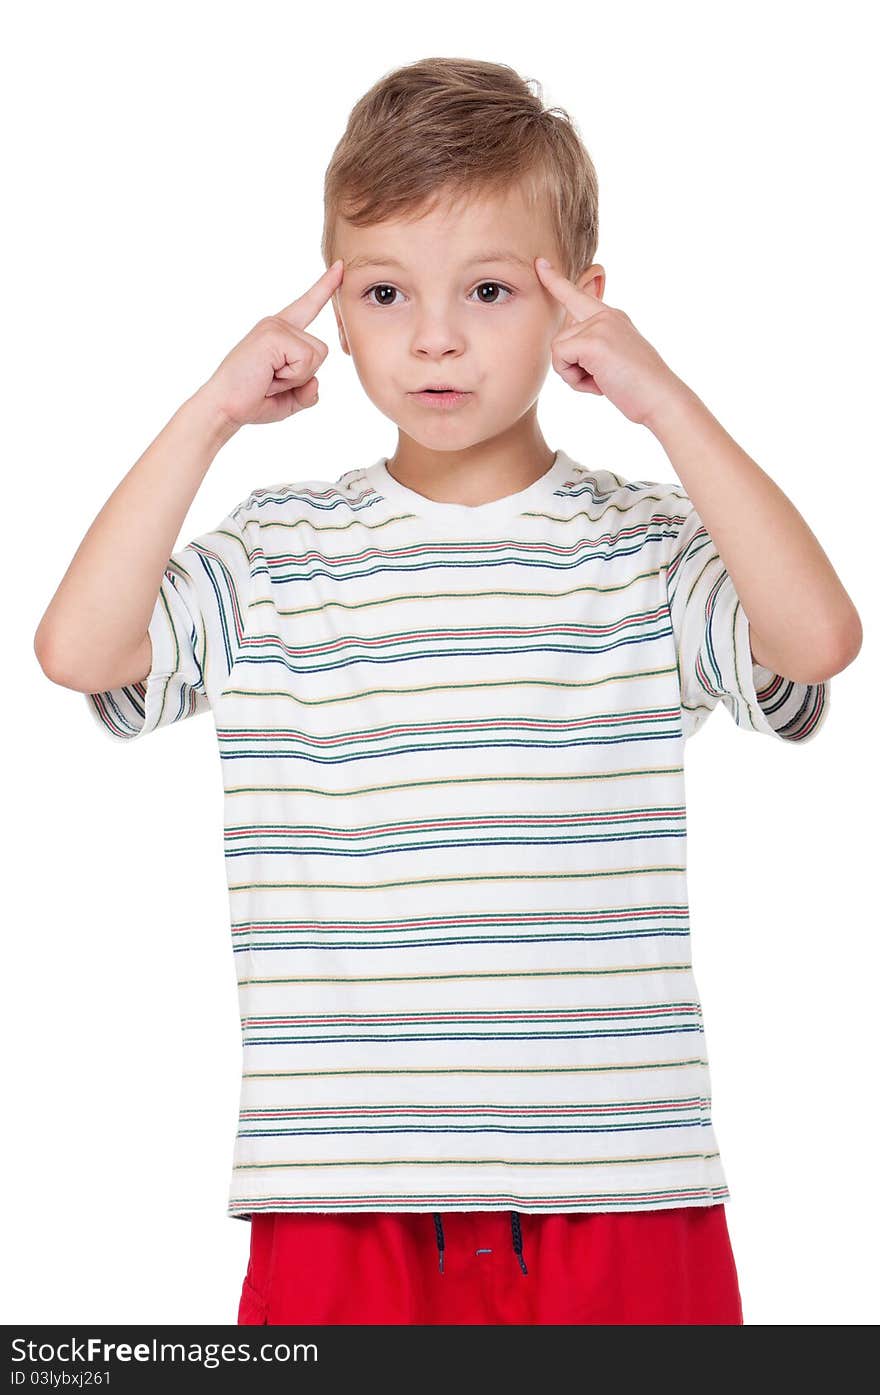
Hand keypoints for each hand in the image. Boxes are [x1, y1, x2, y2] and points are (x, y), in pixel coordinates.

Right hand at [198, 259, 344, 429]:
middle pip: (322, 350)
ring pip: (317, 355)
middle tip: (271, 381)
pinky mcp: (273, 334)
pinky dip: (291, 377)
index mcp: (280, 332)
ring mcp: (275, 326)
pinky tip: (268, 376)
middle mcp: (277, 324)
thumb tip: (315, 382)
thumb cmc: (252, 400)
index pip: (308, 306)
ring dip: (296, 377)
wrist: (224, 407)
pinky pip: (306, 360)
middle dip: (303, 376)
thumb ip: (309, 391)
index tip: (340, 267)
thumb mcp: (290, 399)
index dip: (325, 287)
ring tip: (269, 378)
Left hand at [535, 257, 689, 429]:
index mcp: (612, 317)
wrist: (661, 399)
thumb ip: (593, 346)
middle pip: (561, 337)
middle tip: (603, 379)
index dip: (556, 281)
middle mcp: (606, 315)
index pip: (577, 295)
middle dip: (571, 366)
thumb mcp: (616, 358)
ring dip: (573, 374)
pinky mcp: (593, 341)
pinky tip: (599, 384)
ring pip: (558, 349)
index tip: (540, 263)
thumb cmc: (639, 389)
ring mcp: (600, 325)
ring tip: (604, 381)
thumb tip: (564, 347)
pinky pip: (560, 359)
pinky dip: (574, 379)